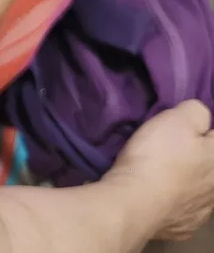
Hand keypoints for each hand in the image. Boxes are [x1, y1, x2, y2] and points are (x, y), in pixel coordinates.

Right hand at [107, 101, 213, 241]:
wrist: (134, 202)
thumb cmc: (158, 157)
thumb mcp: (176, 119)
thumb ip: (195, 112)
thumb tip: (201, 117)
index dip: (200, 129)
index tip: (181, 126)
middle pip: (209, 166)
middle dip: (195, 157)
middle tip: (169, 148)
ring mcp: (202, 212)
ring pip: (199, 191)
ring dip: (186, 183)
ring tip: (161, 175)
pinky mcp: (183, 228)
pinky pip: (183, 211)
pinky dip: (173, 203)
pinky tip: (159, 197)